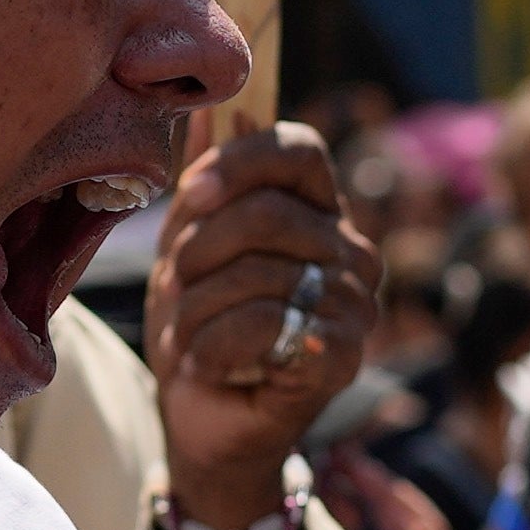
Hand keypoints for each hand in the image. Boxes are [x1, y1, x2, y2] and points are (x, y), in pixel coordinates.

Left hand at [145, 124, 371, 521]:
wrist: (201, 424)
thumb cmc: (197, 330)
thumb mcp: (185, 247)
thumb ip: (203, 183)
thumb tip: (211, 105)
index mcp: (318, 214)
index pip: (299, 149)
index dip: (240, 162)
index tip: (192, 196)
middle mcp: (351, 253)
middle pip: (269, 212)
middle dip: (199, 252)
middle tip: (175, 289)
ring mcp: (354, 305)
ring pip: (259, 273)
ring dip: (196, 311)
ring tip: (188, 338)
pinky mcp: (343, 356)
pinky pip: (264, 325)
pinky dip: (213, 348)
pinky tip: (210, 366)